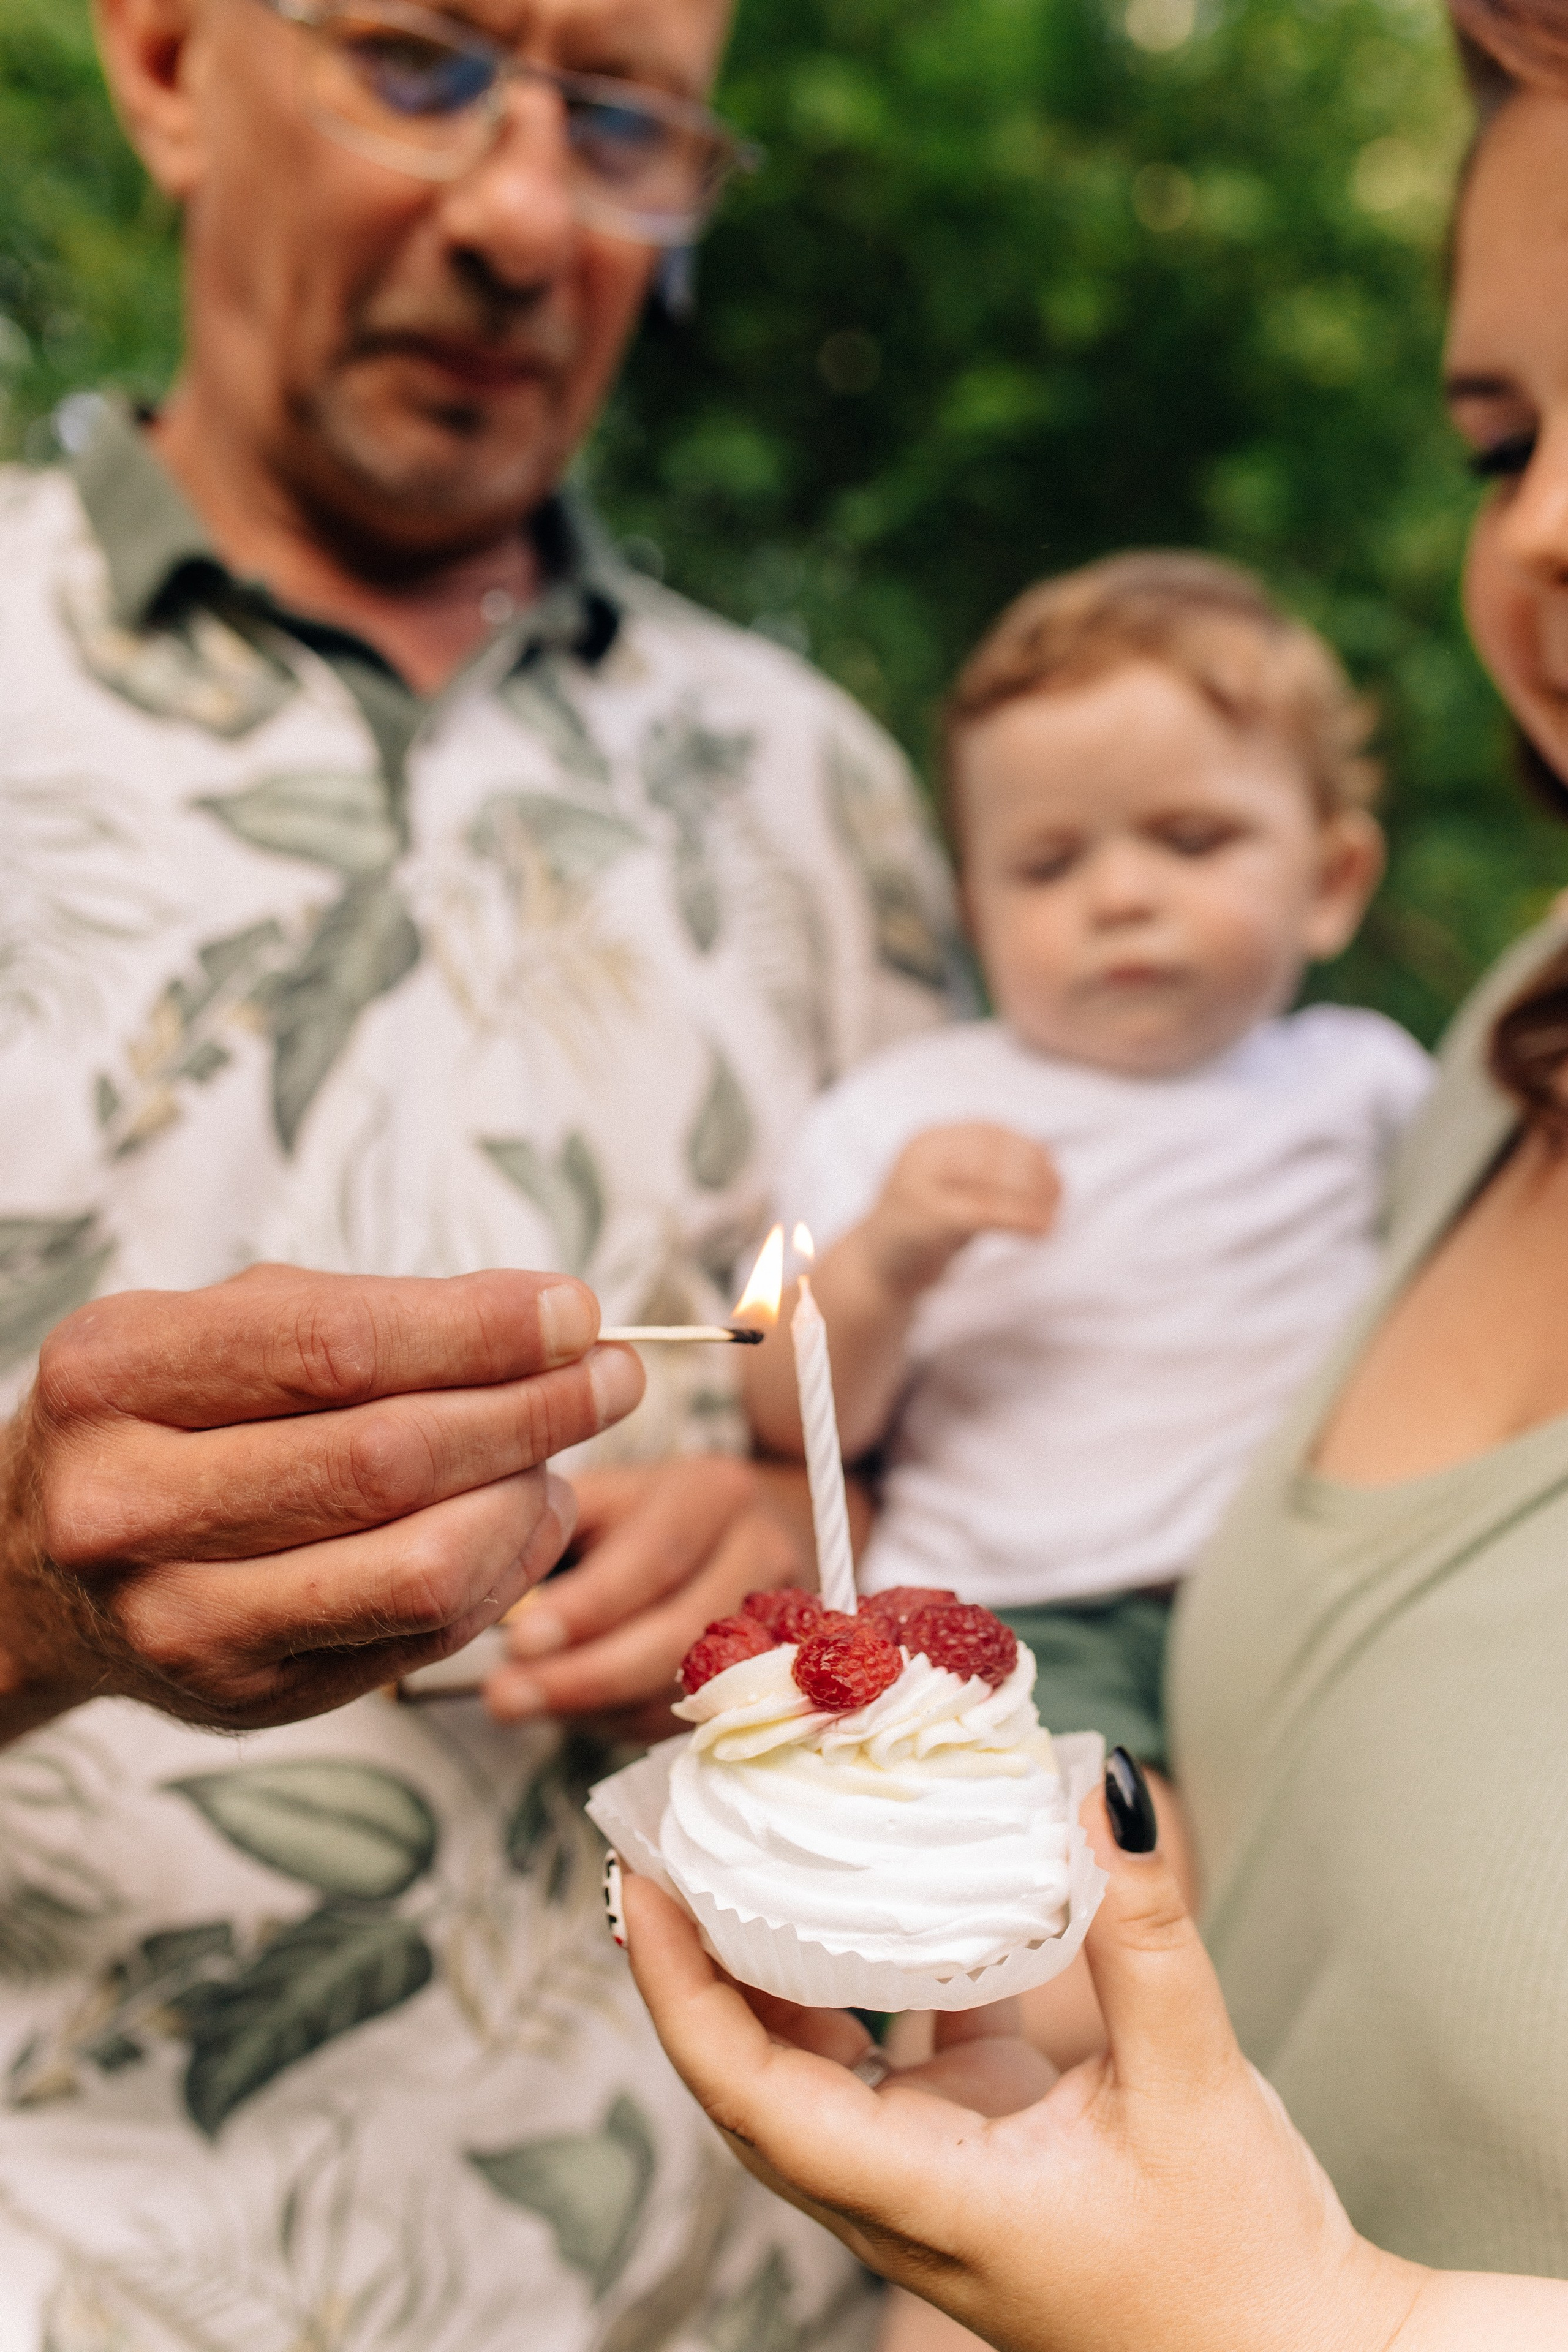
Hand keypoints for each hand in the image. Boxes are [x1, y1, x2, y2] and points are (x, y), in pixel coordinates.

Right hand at [0, 1263, 643, 1740]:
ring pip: (422, 1564)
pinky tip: (518, 1520)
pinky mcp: (245, 1698)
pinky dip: (503, 1569)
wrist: (40, 1568)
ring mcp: (180, 1620)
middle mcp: (128, 1506)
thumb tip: (554, 1324)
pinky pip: (423, 1634)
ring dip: (529, 1500)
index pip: (339, 1346)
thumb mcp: (228, 1325)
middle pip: (391, 1458)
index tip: (577, 1313)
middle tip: (613, 1378)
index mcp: (115, 1376)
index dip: (481, 1330)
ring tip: (559, 1454)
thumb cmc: (166, 1416)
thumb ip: (376, 1314)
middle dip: (534, 1410)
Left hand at [483, 1456, 813, 1743]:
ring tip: (524, 1707)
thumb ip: (553, 1529)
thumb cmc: (642, 1518)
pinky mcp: (773, 1678)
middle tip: (504, 1697)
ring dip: (600, 1707)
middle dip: (586, 1674)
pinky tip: (576, 1713)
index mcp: (715, 1491)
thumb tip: (481, 1590)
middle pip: (682, 1631)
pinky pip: (698, 1719)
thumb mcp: (603, 1499)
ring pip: (691, 1686)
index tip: (518, 1640)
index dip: (588, 1605)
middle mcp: (764, 1549)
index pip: (654, 1555)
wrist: (735, 1538)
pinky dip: (628, 1722)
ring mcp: (780, 1621)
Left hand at [622, 1772, 1429, 2351]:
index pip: (748, 2093)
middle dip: (694, 1963)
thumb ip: (1142, 1934)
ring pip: (810, 2069)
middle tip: (671, 1838)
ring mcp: (934, 2178)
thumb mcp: (1196, 2085)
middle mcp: (902, 2197)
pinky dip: (869, 1978)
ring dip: (770, 1968)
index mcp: (926, 2200)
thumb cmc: (1243, 2262)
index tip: (638, 1880)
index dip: (677, 1987)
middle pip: (748, 2077)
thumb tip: (1101, 1793)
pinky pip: (889, 2059)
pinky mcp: (978, 2156)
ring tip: (750, 1848)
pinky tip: (886, 1890)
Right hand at [860, 1123, 1058, 1298]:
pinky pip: (981, 1213)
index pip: (991, 1134)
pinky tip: (1042, 1231)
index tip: (1057, 1177)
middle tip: (1059, 1198)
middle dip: (1033, 1174)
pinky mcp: (923, 1221)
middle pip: (992, 1152)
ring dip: (1030, 1199)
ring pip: (989, 1182)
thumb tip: (1048, 1165)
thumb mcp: (955, 1191)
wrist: (873, 1269)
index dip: (1031, 1151)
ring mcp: (918, 1186)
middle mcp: (922, 1155)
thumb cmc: (921, 1231)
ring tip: (1052, 1220)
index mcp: (931, 1141)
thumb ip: (989, 1173)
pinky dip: (1018, 1219)